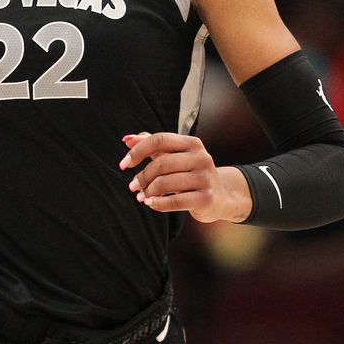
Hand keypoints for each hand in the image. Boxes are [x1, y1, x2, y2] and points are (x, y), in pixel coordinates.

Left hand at [119, 132, 251, 223]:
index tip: (124, 164)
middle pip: (162, 163)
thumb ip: (152, 145)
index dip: (138, 151)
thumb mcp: (174, 156)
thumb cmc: (190, 173)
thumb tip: (127, 139)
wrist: (220, 196)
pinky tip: (150, 203)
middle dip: (142, 176)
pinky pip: (175, 202)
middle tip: (132, 186)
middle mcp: (201, 158)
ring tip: (142, 196)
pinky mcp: (206, 198)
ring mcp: (205, 178)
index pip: (160, 140)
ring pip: (166, 183)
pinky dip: (158, 204)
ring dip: (148, 191)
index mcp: (192, 143)